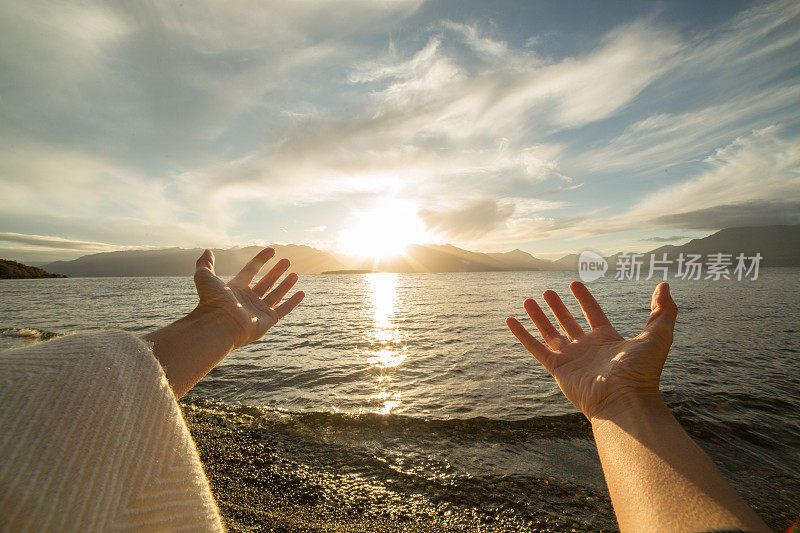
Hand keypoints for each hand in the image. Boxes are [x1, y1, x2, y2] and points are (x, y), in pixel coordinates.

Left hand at [144, 248, 304, 397]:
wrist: (219, 325)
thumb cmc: (211, 301)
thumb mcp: (205, 277)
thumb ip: (205, 264)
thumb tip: (207, 251)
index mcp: (236, 289)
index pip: (251, 271)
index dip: (261, 260)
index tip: (272, 250)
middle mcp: (248, 300)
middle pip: (266, 282)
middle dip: (276, 272)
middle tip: (287, 261)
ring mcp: (258, 311)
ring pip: (276, 294)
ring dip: (286, 284)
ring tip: (295, 274)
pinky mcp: (268, 321)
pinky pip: (283, 309)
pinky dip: (293, 302)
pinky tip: (301, 293)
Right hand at [506, 281, 676, 420]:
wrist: (623, 400)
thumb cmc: (642, 371)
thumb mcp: (659, 334)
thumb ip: (663, 310)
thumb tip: (665, 285)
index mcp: (608, 340)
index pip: (592, 313)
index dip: (584, 299)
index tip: (574, 284)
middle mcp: (587, 349)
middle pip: (569, 323)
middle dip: (558, 307)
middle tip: (548, 292)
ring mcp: (571, 359)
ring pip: (550, 333)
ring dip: (539, 317)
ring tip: (528, 300)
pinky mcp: (557, 368)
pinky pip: (536, 347)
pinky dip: (522, 334)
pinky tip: (511, 320)